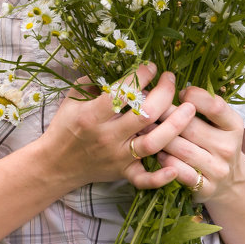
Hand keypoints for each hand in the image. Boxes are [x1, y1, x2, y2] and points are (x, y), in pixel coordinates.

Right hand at [40, 63, 196, 190]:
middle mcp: (107, 137)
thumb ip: (95, 81)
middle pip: (145, 115)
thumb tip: (121, 63)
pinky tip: (176, 167)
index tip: (151, 66)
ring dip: (175, 125)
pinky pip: (144, 179)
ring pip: (153, 143)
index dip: (140, 76)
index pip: (122, 93)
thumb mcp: (73, 98)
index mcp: (92, 116)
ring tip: (189, 108)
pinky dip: (161, 178)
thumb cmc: (65, 126)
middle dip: (164, 93)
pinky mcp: (123, 173)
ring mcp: (117, 157)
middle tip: (170, 78)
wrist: (55, 164)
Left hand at [156, 85, 244, 201]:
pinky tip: (157, 154)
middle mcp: (228, 147)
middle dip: (165, 116)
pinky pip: (180, 172)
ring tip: (144, 129)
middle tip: (145, 107)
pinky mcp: (206, 188)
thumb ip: (204, 105)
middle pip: (191, 127)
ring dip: (160, 139)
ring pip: (182, 150)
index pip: (215, 106)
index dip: (195, 96)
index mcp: (234, 125)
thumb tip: (170, 88)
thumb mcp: (220, 122)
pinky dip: (166, 163)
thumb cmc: (216, 142)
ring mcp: (218, 169)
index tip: (179, 92)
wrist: (230, 182)